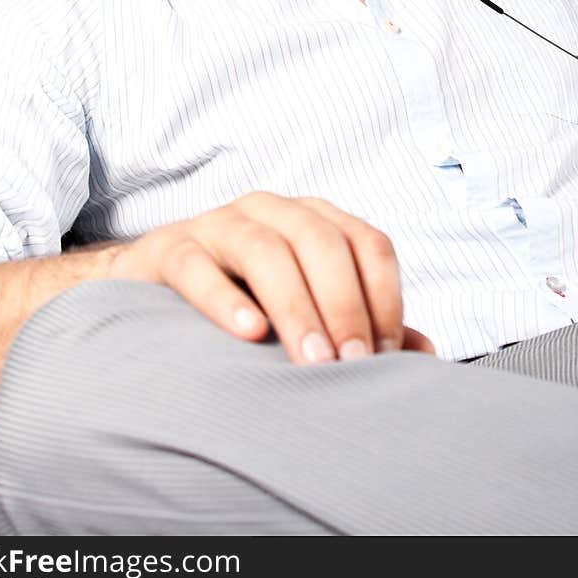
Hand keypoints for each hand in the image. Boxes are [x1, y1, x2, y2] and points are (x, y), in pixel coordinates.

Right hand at [107, 191, 434, 363]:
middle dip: (344, 304)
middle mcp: (271, 211)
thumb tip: (426, 357)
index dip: (384, 296)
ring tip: (310, 360)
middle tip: (352, 365)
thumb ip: (361, 328)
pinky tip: (247, 331)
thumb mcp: (307, 310)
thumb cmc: (246, 301)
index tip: (388, 356)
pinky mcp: (170, 248)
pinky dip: (223, 296)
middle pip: (321, 240)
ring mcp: (218, 224)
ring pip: (265, 248)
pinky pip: (197, 264)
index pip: (367, 242)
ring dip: (295, 305)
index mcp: (314, 220)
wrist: (152, 291)